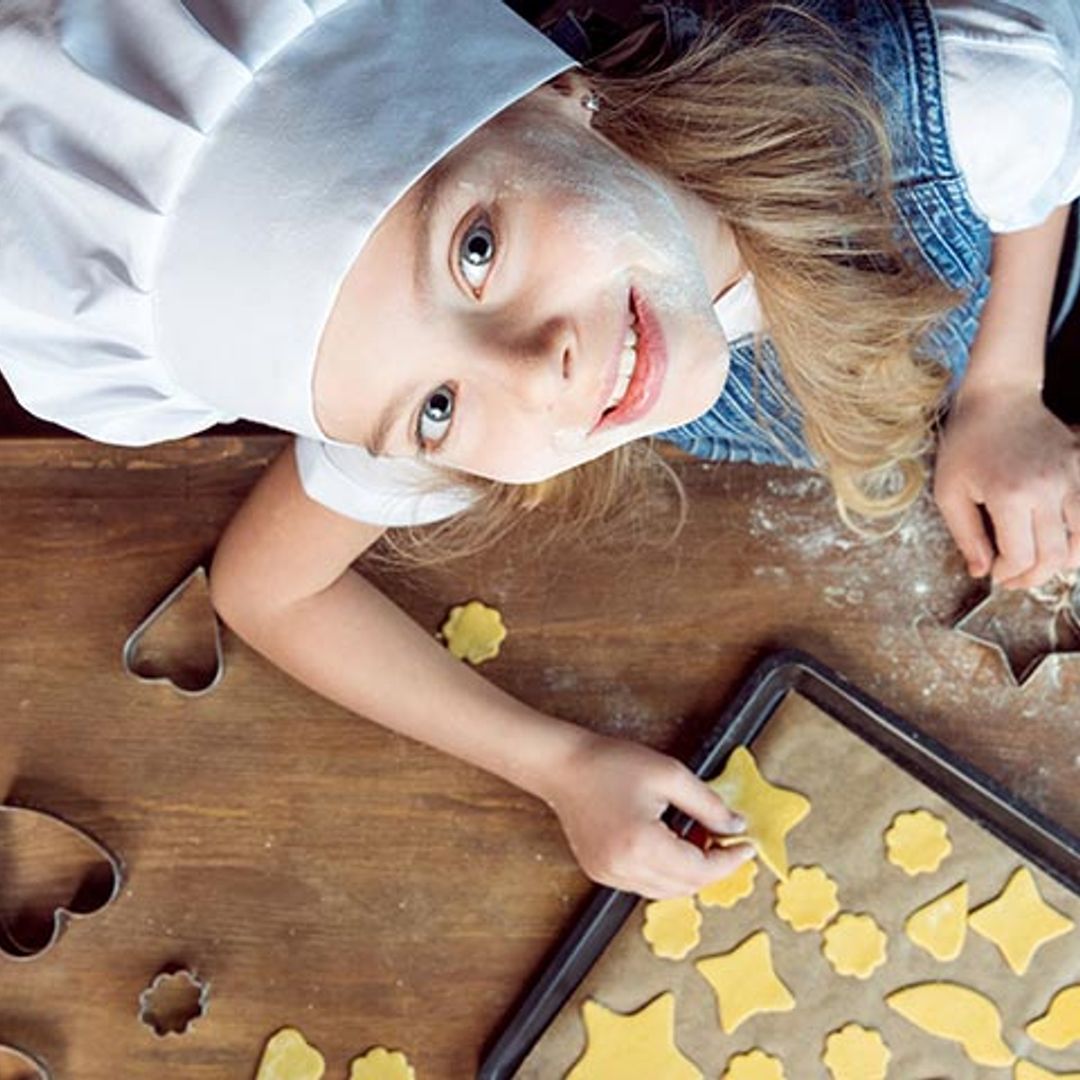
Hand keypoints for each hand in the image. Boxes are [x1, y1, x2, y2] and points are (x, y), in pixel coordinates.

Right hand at [543, 730, 753, 898]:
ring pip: (666, 891)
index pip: (700, 870)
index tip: (746, 846)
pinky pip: (645, 884)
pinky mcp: (601, 873)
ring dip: (690, 872)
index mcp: (642, 845)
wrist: (563, 766)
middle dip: (712, 867)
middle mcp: (624, 869)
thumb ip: (708, 805)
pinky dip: (665, 871)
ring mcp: (609, 875)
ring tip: (697, 837)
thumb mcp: (670, 775)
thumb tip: (736, 827)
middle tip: (725, 839)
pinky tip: (670, 843)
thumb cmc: (610, 763)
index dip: (729, 860)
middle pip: (686, 886)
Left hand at [934, 384, 1079, 588]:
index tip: (994, 573)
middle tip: (1013, 578)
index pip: (1021, 556)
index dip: (1007, 574)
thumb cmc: (967, 443)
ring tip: (1037, 564)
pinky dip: (1078, 540)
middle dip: (1031, 577)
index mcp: (1009, 495)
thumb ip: (966, 536)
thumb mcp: (949, 491)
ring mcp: (1071, 478)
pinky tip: (1057, 544)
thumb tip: (981, 572)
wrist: (1000, 398)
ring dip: (1060, 563)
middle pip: (1053, 557)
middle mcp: (1047, 488)